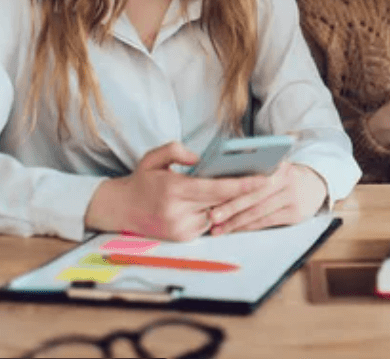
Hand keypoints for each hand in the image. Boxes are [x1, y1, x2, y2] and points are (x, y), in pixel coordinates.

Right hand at [84, 141, 266, 240]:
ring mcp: (181, 229)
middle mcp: (178, 212)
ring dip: (234, 204)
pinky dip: (219, 213)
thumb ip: (176, 151)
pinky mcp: (183, 238)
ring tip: (256, 189)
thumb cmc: (142, 180)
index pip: (216, 188)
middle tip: (269, 180)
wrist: (120, 210)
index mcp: (173, 190)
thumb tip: (199, 159)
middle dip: (246, 192)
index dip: (242, 184)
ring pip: (218, 214)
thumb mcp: (153, 158)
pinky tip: (233, 203)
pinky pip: (210, 224)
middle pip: (222, 202)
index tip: (263, 179)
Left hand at [206, 161, 328, 234]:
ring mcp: (292, 198)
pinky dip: (250, 226)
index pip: (252, 177)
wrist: (317, 185)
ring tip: (218, 229)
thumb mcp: (276, 166)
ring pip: (259, 212)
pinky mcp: (295, 214)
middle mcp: (287, 180)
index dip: (232, 188)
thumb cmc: (286, 176)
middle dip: (230, 208)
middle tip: (212, 217)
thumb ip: (256, 170)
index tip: (213, 195)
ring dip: (237, 222)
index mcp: (278, 165)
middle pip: (254, 196)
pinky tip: (237, 229)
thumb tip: (223, 178)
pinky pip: (267, 221)